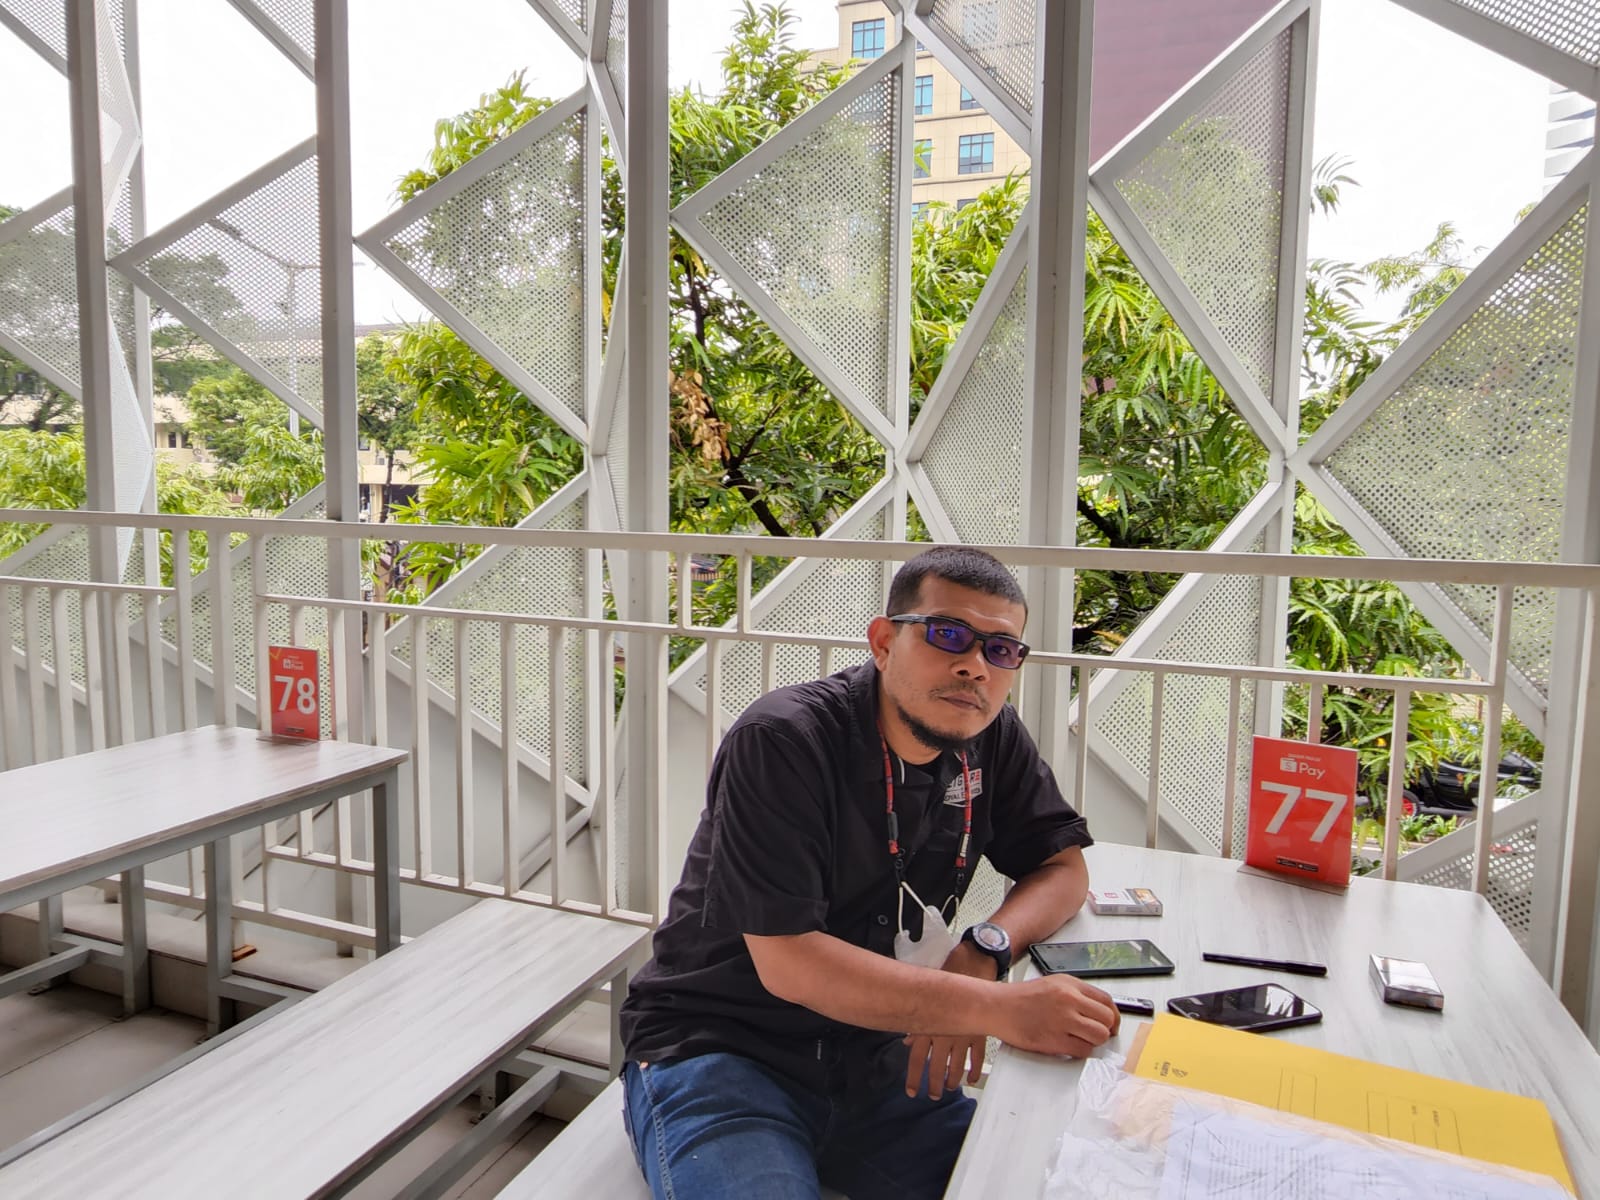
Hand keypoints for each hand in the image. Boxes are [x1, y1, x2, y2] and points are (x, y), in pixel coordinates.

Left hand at [900, 938, 1001, 1098]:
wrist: (971, 967)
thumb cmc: (946, 982)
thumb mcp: (924, 1000)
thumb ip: (915, 1025)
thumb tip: (908, 1043)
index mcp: (928, 1027)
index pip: (916, 1059)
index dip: (913, 1078)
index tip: (912, 1091)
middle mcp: (944, 1034)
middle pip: (936, 1067)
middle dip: (933, 1084)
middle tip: (932, 1095)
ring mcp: (962, 1035)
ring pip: (956, 1065)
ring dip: (952, 1080)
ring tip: (949, 1088)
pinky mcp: (979, 1033)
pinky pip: (977, 1057)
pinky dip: (975, 1070)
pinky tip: (971, 1079)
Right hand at [996, 974, 1119, 1057]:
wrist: (997, 1007)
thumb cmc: (1020, 998)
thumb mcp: (1052, 984)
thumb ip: (1076, 994)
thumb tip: (1098, 1011)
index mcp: (1070, 984)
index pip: (1106, 1000)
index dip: (1113, 1015)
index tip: (1111, 1023)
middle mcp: (1069, 1000)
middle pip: (1107, 1019)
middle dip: (1107, 1030)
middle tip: (1099, 1035)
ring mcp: (1063, 1020)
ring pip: (1099, 1036)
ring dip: (1094, 1042)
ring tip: (1082, 1040)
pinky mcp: (1055, 1040)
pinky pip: (1083, 1050)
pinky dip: (1081, 1051)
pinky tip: (1070, 1046)